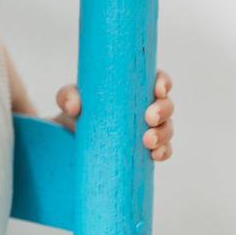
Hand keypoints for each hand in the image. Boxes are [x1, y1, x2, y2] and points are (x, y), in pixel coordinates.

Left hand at [53, 70, 173, 161]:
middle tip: (149, 118)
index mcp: (135, 86)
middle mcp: (147, 105)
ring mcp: (150, 127)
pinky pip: (164, 149)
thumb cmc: (79, 107)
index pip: (157, 79)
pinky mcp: (147, 148)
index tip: (158, 90)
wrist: (72, 135)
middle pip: (167, 104)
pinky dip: (163, 152)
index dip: (163, 83)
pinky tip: (155, 155)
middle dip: (163, 111)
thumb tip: (74, 106)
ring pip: (167, 128)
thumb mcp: (69, 97)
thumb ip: (68, 96)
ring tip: (148, 141)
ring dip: (163, 134)